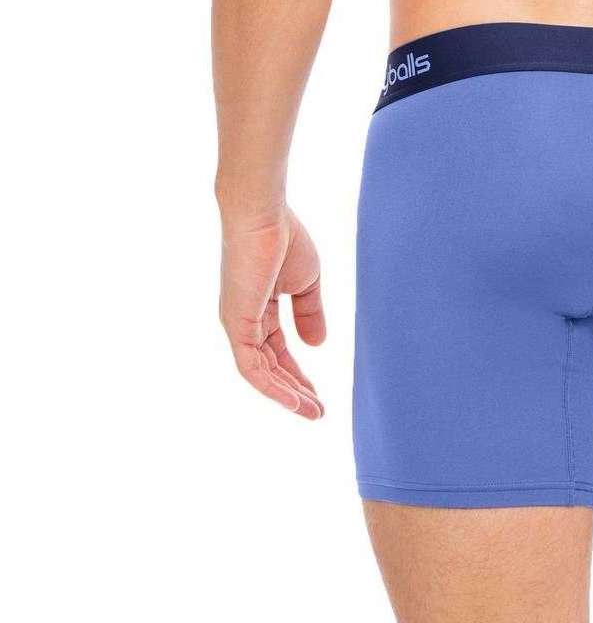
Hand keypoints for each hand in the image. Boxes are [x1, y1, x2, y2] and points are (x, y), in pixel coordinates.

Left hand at [219, 203, 325, 417]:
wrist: (264, 215)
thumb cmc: (285, 238)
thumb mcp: (306, 282)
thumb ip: (310, 313)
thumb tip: (317, 345)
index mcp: (258, 309)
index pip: (277, 350)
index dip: (297, 372)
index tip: (318, 394)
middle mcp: (243, 321)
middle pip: (269, 366)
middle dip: (293, 390)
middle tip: (317, 412)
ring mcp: (238, 324)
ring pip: (261, 372)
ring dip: (286, 395)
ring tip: (312, 412)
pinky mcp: (237, 325)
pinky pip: (253, 366)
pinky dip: (273, 386)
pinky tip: (294, 400)